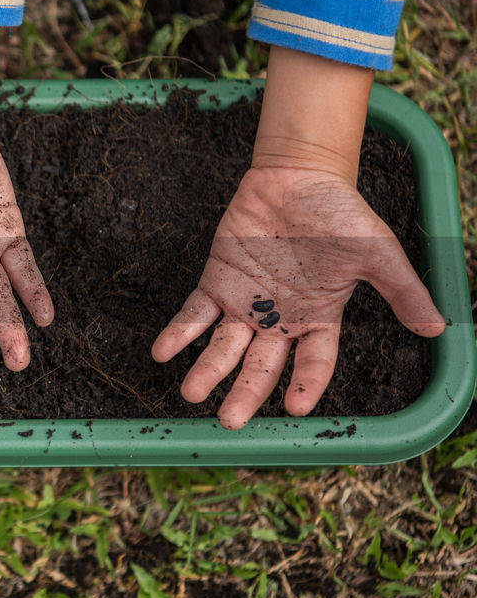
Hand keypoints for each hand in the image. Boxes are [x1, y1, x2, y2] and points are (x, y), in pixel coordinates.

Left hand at [151, 167, 444, 428]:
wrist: (298, 176)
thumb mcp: (377, 253)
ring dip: (208, 370)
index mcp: (318, 319)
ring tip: (191, 393)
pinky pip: (194, 314)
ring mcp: (245, 304)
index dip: (305, 385)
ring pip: (224, 347)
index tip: (296, 409)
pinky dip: (178, 333)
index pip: (313, 363)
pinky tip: (161, 352)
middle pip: (261, 366)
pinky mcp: (217, 282)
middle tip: (230, 421)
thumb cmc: (340, 213)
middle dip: (246, 393)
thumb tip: (436, 328)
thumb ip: (402, 291)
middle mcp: (279, 320)